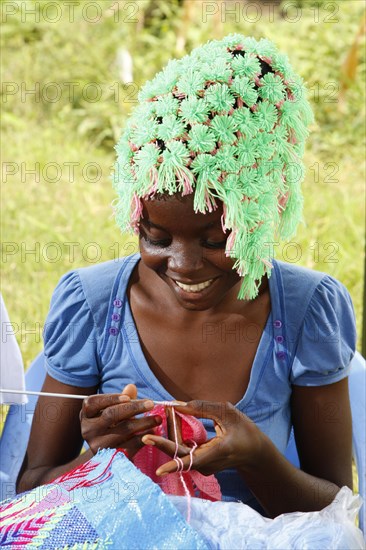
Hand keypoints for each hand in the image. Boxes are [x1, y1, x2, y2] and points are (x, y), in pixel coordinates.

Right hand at [80, 384, 161, 456]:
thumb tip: (131, 387)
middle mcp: (88, 430)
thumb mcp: (111, 409)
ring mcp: (98, 445)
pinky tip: (153, 432)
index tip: (127, 398)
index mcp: (87, 414)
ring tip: (158, 418)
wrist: (104, 452)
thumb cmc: (110, 423)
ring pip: (124, 430)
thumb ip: (122, 399)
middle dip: (134, 408)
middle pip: (111, 415)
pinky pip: (130, 446)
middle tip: (151, 404)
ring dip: (144, 423)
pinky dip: (143, 438)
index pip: (93, 403)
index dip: (110, 398)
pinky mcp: (110, 457)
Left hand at [141, 400, 263, 475]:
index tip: (159, 470)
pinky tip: (173, 419)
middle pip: (179, 455)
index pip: (192, 462)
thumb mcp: (227, 412)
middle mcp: (208, 464)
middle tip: (149, 429)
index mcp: (217, 452)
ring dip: (171, 432)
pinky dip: (176, 435)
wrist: (254, 452)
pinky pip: (183, 450)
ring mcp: (203, 465)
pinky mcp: (199, 463)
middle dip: (163, 440)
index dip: (174, 465)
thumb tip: (177, 405)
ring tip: (167, 411)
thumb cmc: (243, 429)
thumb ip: (202, 408)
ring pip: (179, 451)